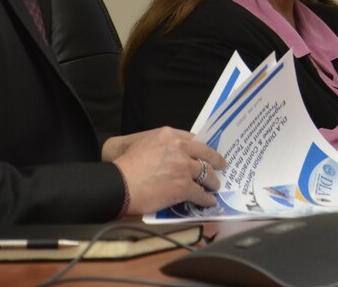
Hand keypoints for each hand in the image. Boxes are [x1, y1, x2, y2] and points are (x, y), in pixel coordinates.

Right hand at [106, 127, 227, 213]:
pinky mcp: (184, 187)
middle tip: (221, 165)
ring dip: (212, 181)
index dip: (200, 148)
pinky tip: (209, 201)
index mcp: (169, 135)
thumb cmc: (120, 164)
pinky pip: (200, 193)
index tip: (204, 153)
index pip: (192, 139)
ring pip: (206, 174)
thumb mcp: (132, 141)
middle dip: (215, 160)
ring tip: (215, 185)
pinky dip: (206, 199)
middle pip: (205, 154)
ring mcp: (184, 168)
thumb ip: (148, 140)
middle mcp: (180, 148)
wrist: (117, 185)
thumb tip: (152, 146)